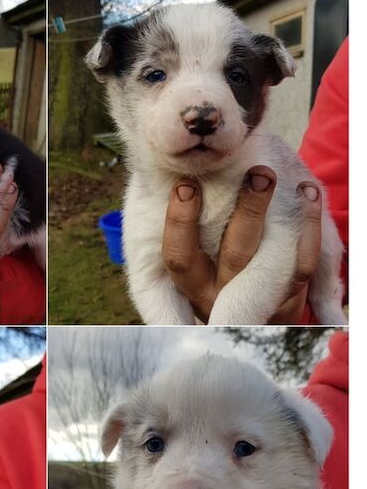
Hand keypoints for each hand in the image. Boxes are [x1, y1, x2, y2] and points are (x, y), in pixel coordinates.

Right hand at [162, 166, 322, 323]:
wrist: (244, 315)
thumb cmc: (209, 268)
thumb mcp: (191, 258)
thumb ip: (188, 228)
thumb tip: (181, 174)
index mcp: (190, 284)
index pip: (179, 256)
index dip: (180, 222)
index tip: (186, 185)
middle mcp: (221, 294)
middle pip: (235, 254)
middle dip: (248, 211)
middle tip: (258, 173)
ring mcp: (257, 301)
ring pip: (271, 261)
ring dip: (281, 217)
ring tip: (278, 177)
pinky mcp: (288, 301)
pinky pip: (302, 266)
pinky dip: (309, 229)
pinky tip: (307, 194)